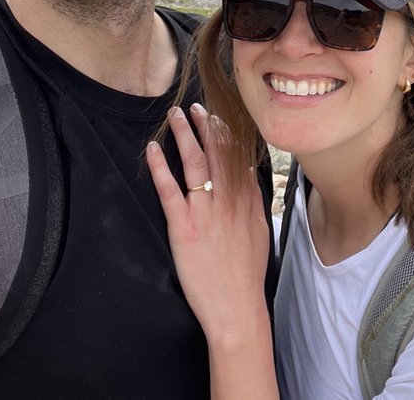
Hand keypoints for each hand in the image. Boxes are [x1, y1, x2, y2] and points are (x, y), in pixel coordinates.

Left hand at [146, 103, 269, 342]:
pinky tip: (153, 150)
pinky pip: (170, 190)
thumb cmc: (247, 274)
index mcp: (247, 199)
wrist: (237, 306)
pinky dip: (161, 167)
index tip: (218, 115)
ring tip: (175, 116)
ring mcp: (206, 211)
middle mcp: (229, 199)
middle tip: (195, 107)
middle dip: (206, 125)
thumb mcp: (260, 230)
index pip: (238, 156)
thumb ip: (253, 201)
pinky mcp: (185, 227)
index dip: (226, 132)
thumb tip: (249, 178)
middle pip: (217, 152)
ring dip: (184, 135)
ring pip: (195, 163)